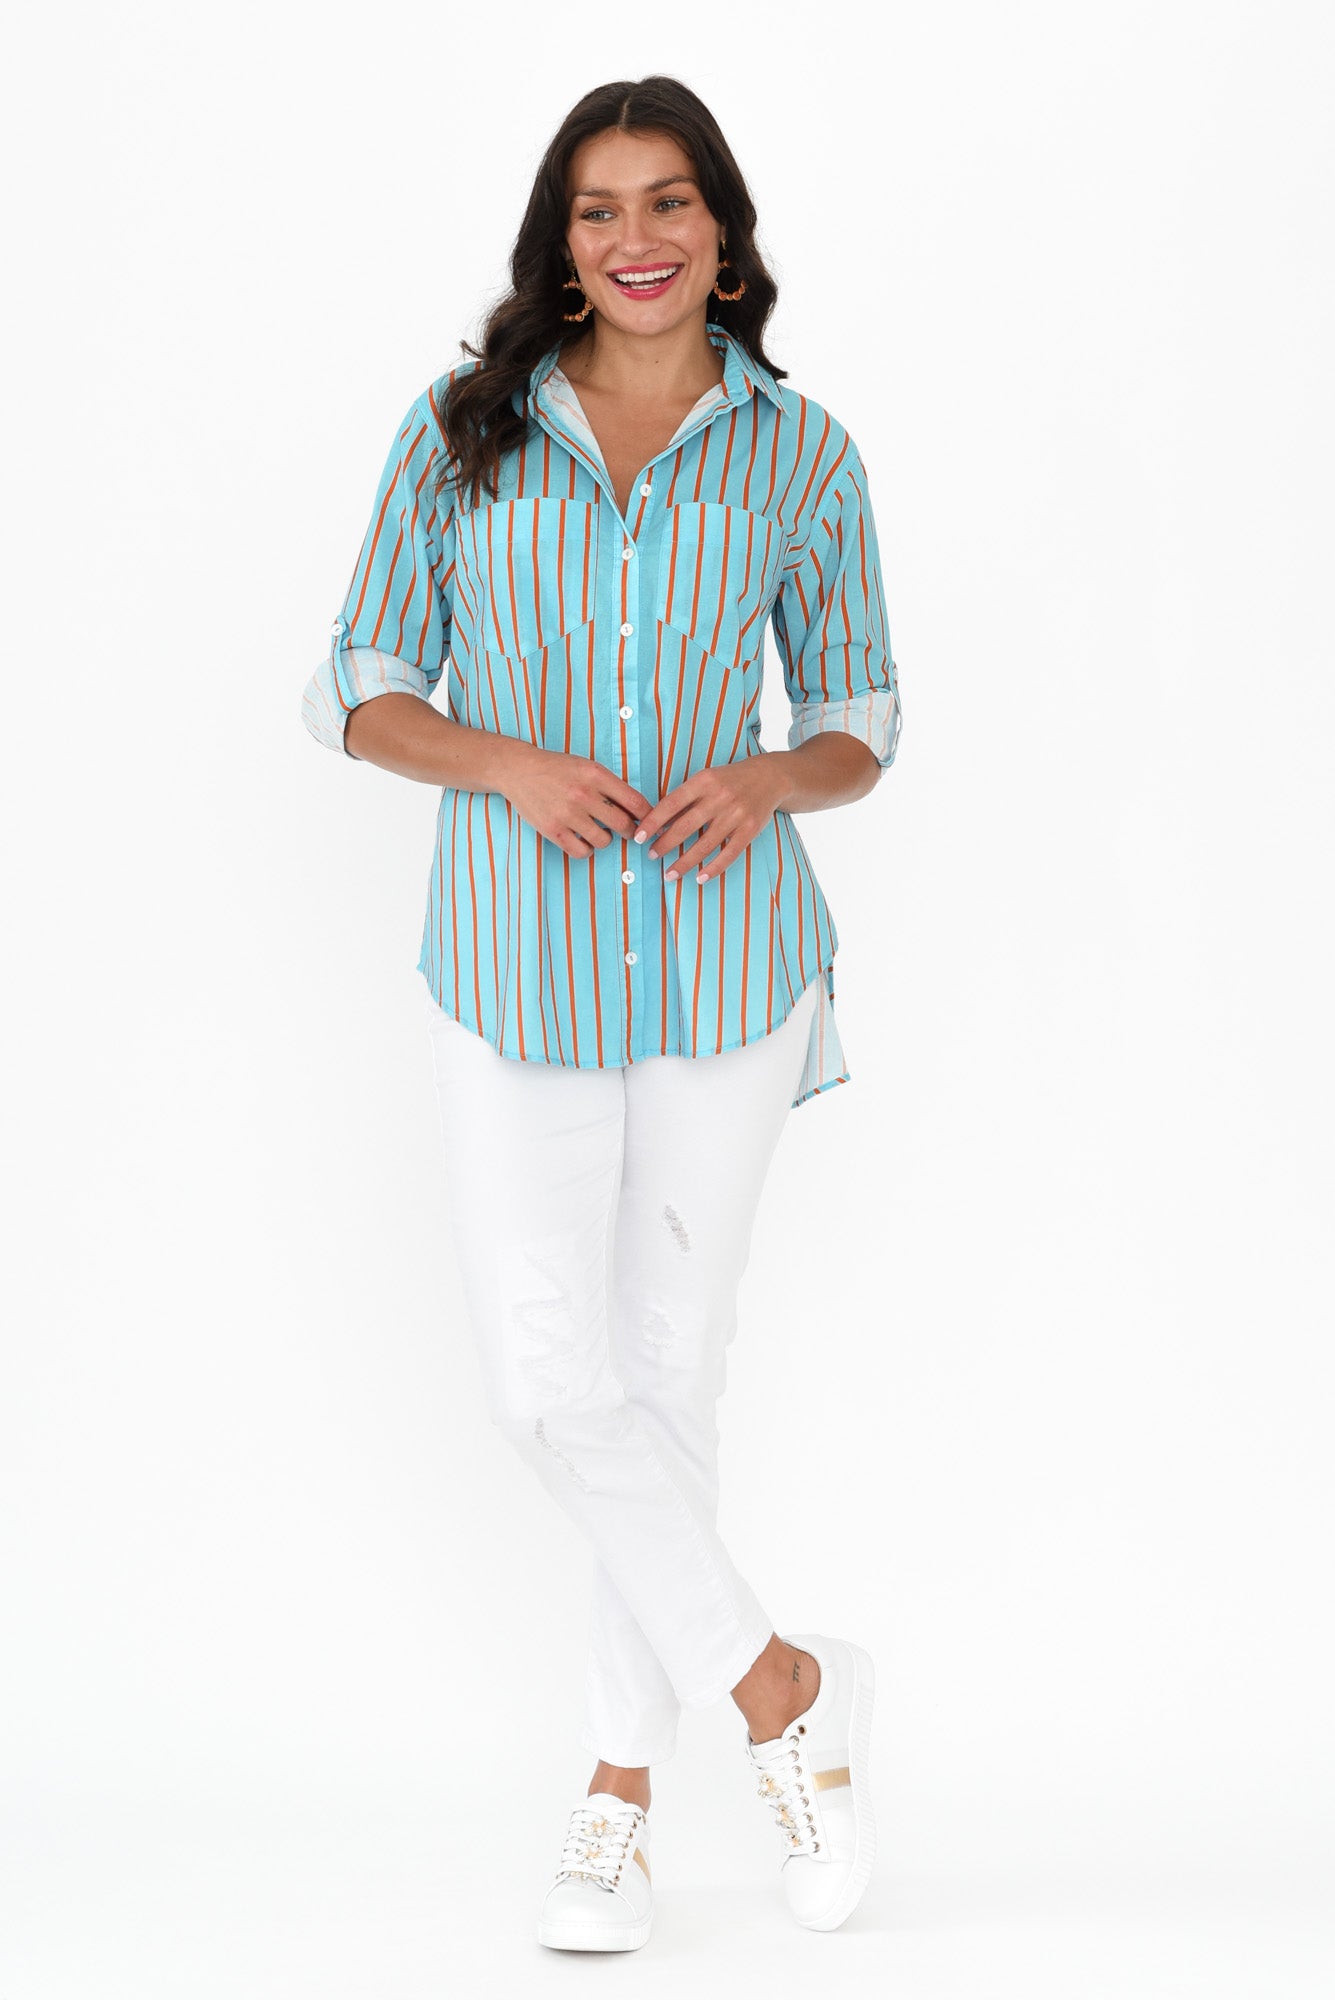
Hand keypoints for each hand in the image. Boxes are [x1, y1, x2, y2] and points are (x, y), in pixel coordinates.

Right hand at [502, 742, 652, 860]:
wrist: (519, 770)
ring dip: (606, 839)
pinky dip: (587, 850)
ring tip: (598, 831)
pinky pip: (581, 852)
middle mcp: (584, 795)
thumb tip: (640, 811)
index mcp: (596, 775)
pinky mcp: (552, 830)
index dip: (648, 817)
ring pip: (604, 841)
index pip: (636, 802)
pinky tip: (583, 841)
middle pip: (624, 825)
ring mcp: (567, 814)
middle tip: (625, 830)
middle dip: (629, 831)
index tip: (649, 823)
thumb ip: (611, 786)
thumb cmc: (558, 769)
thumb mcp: (587, 767)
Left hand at [632, 758, 787, 883]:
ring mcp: (736, 814)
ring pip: (705, 844)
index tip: (639, 837)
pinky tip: (699, 878)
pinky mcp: (750, 829)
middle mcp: (720, 797)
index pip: (671, 803)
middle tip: (651, 856)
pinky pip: (729, 853)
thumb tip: (658, 823)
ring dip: (685, 862)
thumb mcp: (707, 779)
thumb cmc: (730, 779)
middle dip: (665, 844)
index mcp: (704, 781)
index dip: (653, 822)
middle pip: (686, 826)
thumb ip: (686, 797)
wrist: (770, 777)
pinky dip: (713, 868)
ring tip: (669, 874)